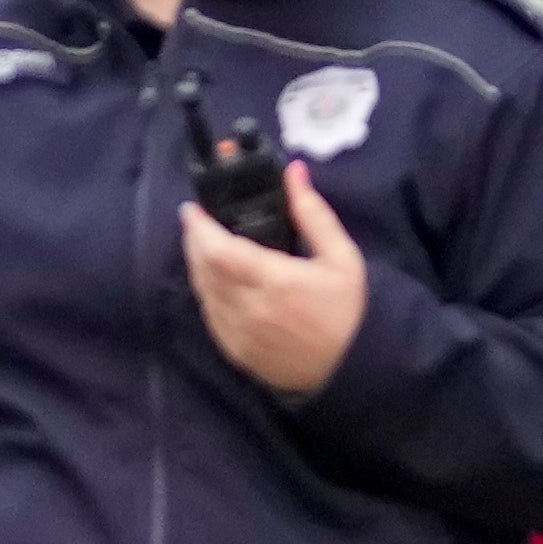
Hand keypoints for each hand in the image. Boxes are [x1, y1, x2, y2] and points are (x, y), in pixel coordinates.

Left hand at [183, 150, 369, 398]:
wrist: (349, 371)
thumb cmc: (348, 312)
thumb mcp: (342, 258)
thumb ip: (313, 214)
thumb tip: (293, 172)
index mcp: (275, 281)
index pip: (219, 250)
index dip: (199, 228)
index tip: (192, 209)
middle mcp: (249, 308)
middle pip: (203, 269)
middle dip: (194, 241)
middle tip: (198, 222)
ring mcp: (238, 333)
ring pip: (202, 292)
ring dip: (197, 266)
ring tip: (205, 245)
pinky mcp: (234, 350)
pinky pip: (209, 315)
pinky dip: (207, 292)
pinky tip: (217, 280)